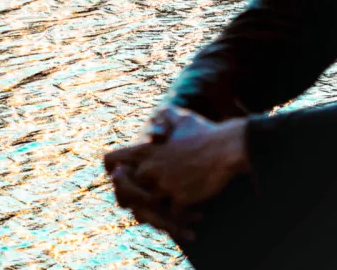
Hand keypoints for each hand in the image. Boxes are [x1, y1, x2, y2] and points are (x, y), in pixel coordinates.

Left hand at [105, 109, 219, 238]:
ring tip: (172, 218)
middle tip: (148, 205)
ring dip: (157, 216)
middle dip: (133, 200)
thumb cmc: (206, 132)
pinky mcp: (180, 198)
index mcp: (146, 150)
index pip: (109, 161)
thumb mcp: (182, 118)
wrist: (228, 147)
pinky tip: (198, 218)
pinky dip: (183, 222)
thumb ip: (165, 117)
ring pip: (145, 209)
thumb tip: (158, 115)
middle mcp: (150, 167)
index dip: (112, 172)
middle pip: (123, 192)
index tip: (122, 178)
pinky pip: (172, 217)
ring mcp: (164, 184)